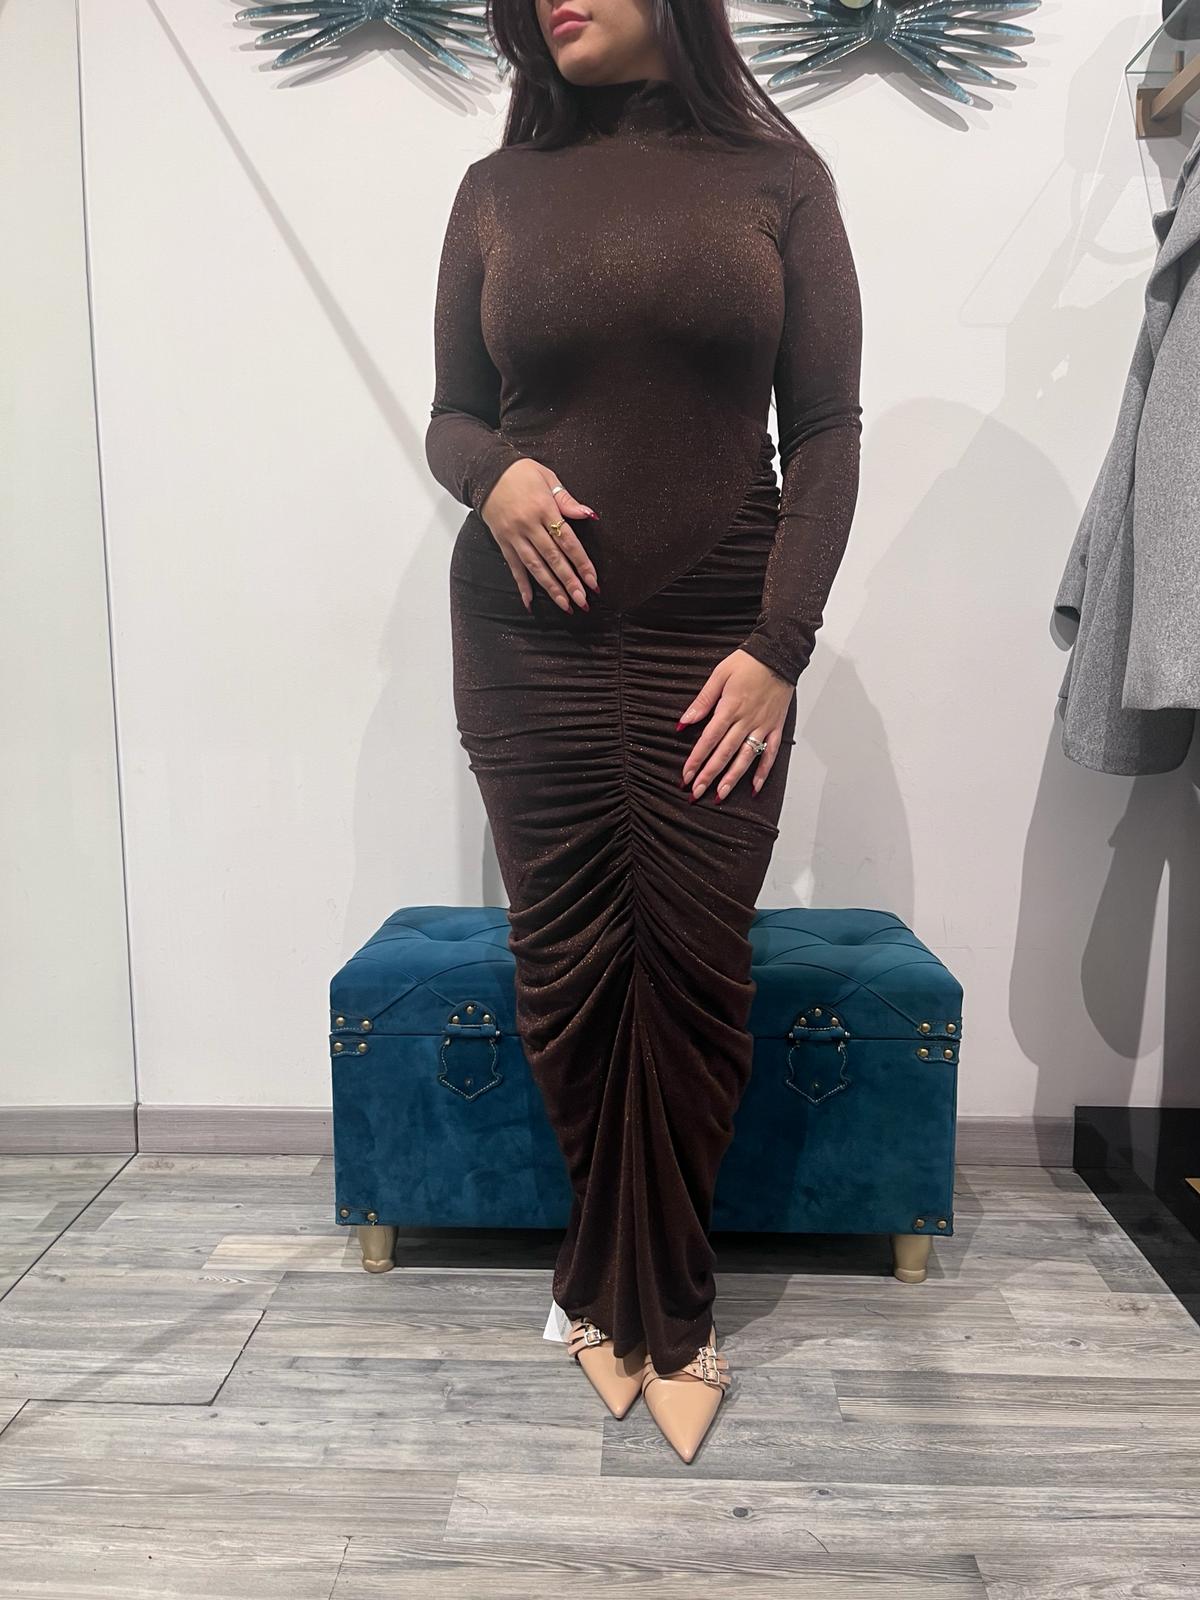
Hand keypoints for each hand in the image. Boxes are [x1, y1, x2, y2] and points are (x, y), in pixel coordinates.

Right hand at [479, 460, 599, 612]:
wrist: (487, 470)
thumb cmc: (521, 472)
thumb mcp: (548, 477)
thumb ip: (567, 500)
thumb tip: (588, 515)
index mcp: (544, 508)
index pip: (568, 542)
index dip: (581, 563)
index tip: (593, 580)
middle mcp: (529, 525)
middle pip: (553, 558)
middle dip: (569, 582)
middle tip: (582, 601)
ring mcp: (514, 535)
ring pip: (535, 567)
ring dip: (551, 588)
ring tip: (565, 605)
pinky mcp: (503, 541)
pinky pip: (514, 567)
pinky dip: (522, 585)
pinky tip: (530, 601)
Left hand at [677, 650, 793, 801]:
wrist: (780, 654)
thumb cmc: (748, 662)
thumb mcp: (719, 674)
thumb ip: (703, 700)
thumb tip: (684, 722)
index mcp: (730, 708)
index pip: (709, 739)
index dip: (696, 759)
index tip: (686, 775)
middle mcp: (746, 720)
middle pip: (724, 753)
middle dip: (709, 775)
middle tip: (696, 793)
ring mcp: (763, 726)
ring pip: (745, 758)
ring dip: (732, 779)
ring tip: (720, 795)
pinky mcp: (776, 727)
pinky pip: (771, 754)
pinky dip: (763, 772)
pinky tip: (753, 787)